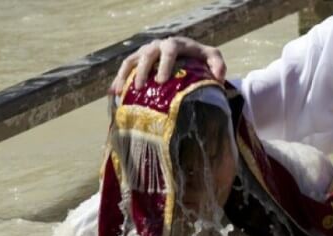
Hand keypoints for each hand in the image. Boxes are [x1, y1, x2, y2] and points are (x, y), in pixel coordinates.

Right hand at [110, 36, 226, 94]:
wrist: (186, 52)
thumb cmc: (200, 57)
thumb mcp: (212, 58)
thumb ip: (218, 65)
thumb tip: (218, 78)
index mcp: (176, 44)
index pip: (169, 50)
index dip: (165, 64)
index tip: (162, 81)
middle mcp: (157, 45)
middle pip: (147, 55)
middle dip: (143, 71)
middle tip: (140, 88)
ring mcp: (145, 52)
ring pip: (131, 61)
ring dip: (125, 76)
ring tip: (120, 92)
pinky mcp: (138, 60)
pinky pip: (126, 68)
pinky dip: (119, 80)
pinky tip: (113, 94)